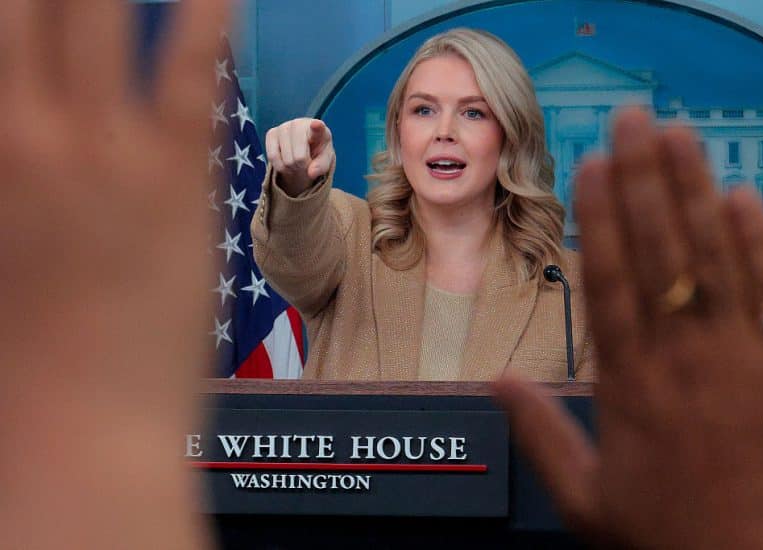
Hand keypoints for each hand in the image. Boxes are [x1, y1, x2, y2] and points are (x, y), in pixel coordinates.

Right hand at [0, 2, 226, 547]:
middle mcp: (24, 134)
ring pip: (100, 16)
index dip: (14, 12)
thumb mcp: (0, 247)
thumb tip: (29, 129)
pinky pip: (190, 73)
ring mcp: (104, 151)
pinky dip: (206, 18)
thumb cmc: (24, 358)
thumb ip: (13, 172)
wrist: (81, 427)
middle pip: (28, 6)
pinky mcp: (177, 179)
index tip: (28, 10)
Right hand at [265, 117, 334, 195]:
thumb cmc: (317, 151)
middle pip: (299, 158)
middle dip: (303, 166)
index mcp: (319, 129)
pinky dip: (280, 166)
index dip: (317, 127)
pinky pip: (272, 157)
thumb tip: (311, 173)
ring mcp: (284, 127)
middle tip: (305, 162)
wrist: (304, 145)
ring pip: (286, 160)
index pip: (318, 127)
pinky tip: (286, 162)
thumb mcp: (324, 160)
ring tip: (297, 161)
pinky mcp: (271, 133)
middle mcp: (300, 124)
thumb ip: (321, 166)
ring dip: (292, 167)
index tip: (316, 125)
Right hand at [496, 108, 762, 548]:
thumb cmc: (664, 533)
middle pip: (659, 254)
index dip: (599, 218)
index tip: (589, 167)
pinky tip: (740, 196)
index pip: (609, 282)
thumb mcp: (582, 496)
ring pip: (714, 260)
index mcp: (628, 387)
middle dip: (643, 180)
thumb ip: (538, 432)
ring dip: (693, 192)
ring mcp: (743, 362)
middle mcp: (682, 362)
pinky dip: (760, 244)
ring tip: (677, 135)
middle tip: (630, 120)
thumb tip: (495, 380)